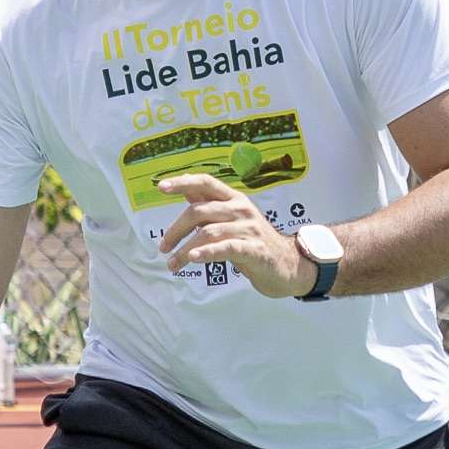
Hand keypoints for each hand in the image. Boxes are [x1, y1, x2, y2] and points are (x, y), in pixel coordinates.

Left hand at [154, 173, 314, 296]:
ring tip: (172, 264)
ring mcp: (249, 229)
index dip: (183, 182)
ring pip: (208, 232)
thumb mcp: (232, 220)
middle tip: (163, 247)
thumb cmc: (254, 242)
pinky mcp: (255, 250)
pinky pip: (226, 248)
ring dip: (185, 249)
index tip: (161, 186)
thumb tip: (186, 189)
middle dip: (176, 230)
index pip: (206, 182)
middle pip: (200, 210)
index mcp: (234, 199)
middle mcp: (241, 209)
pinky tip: (193, 258)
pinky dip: (207, 252)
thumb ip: (211, 206)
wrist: (287, 266)